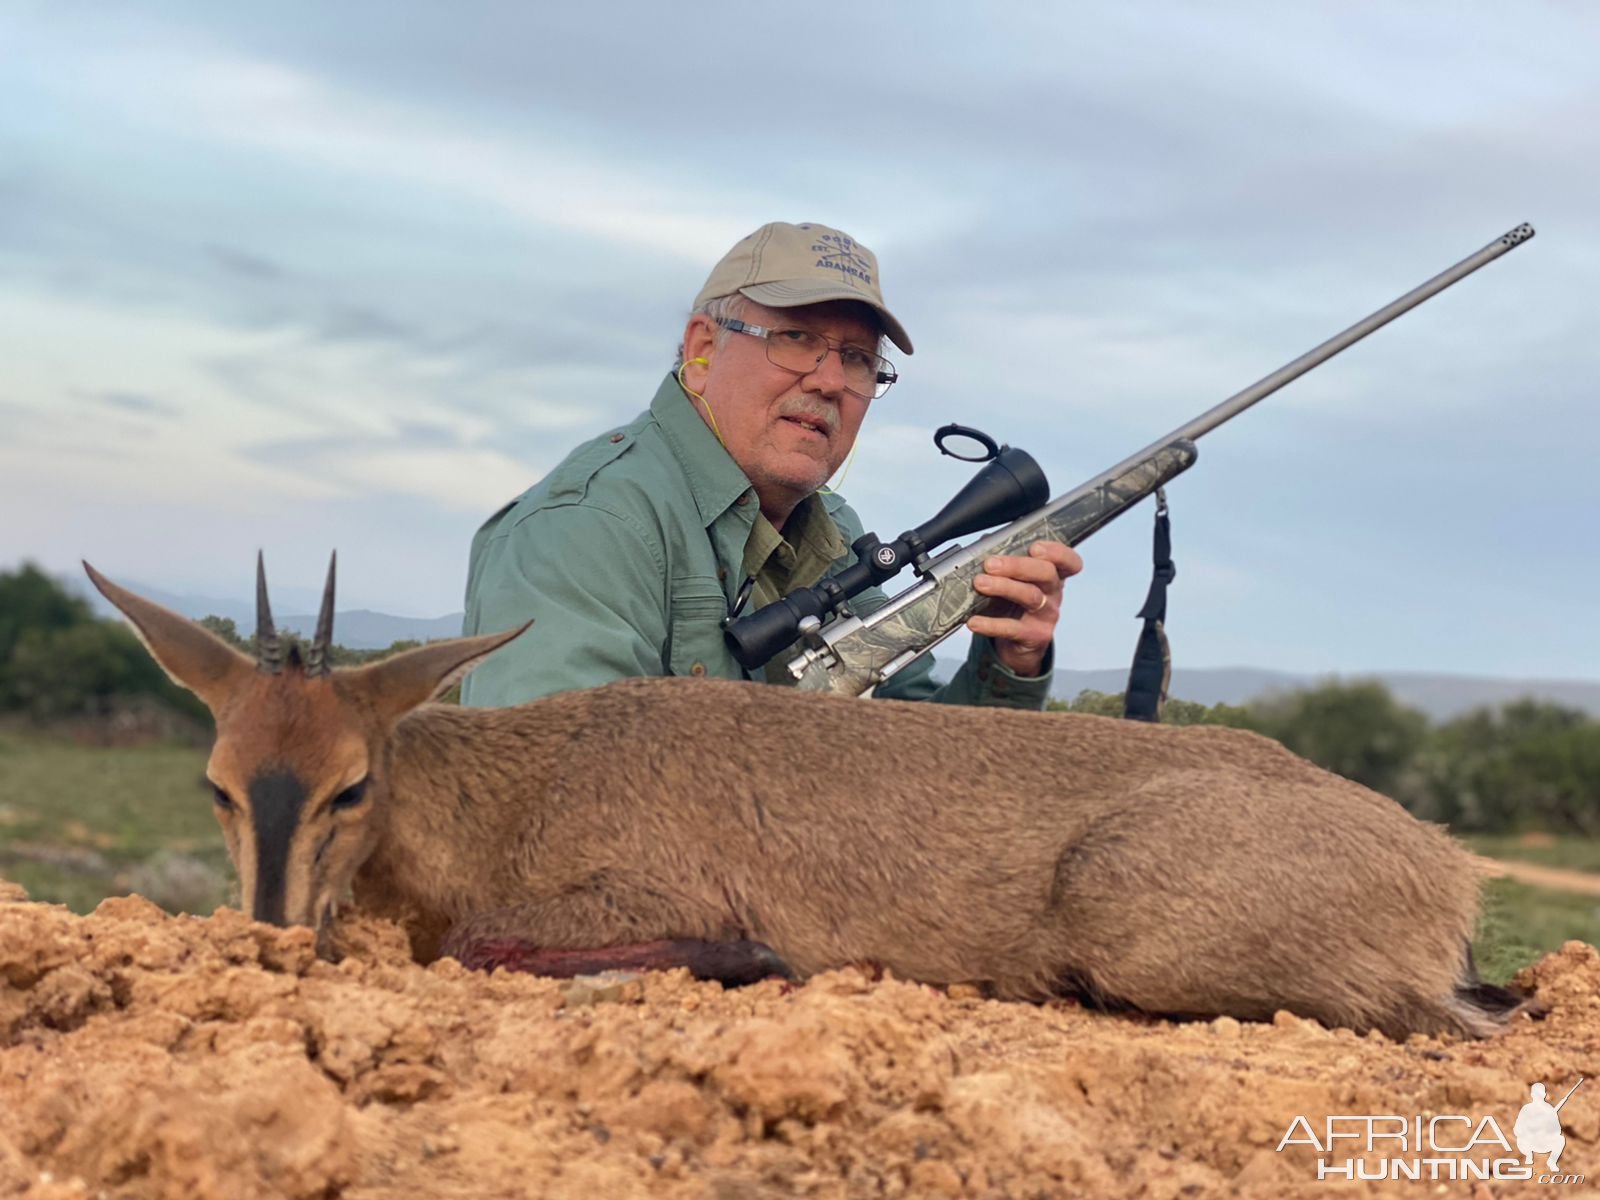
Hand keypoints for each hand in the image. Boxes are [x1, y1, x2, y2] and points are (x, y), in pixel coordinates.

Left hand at [966, 540, 1082, 677]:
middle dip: (1017, 565)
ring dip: (1003, 587)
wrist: (1016, 645)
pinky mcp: (1035, 636)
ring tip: (979, 584)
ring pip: (1030, 596)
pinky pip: (1013, 628)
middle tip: (990, 564)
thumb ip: (1003, 560)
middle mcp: (1053, 593)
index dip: (1057, 552)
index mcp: (1052, 575)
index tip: (1035, 547)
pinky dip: (991, 624)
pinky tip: (974, 621)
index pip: (1068, 561)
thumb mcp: (1013, 582)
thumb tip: (984, 543)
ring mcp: (1046, 615)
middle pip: (1045, 573)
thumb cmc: (1014, 606)